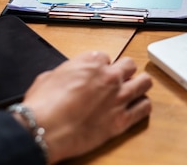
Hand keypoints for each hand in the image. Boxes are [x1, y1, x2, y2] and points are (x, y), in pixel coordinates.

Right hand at [20, 51, 151, 163]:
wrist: (44, 129)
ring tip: (134, 90)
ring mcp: (118, 97)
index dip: (102, 67)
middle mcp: (109, 76)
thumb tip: (69, 76)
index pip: (106, 57)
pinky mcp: (122, 119)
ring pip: (144, 82)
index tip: (98, 74)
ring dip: (139, 85)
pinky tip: (137, 108)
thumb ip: (68, 72)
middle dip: (124, 71)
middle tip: (119, 80)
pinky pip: (144, 108)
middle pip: (130, 65)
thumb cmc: (43, 106)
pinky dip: (142, 106)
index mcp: (91, 62)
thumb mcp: (50, 76)